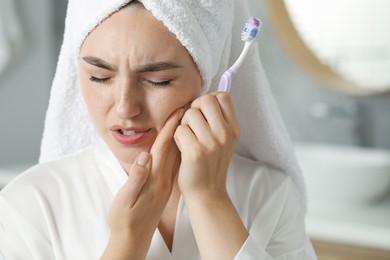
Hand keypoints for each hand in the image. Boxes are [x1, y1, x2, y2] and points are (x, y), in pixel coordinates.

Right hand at [101, 108, 182, 259]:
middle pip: (173, 148)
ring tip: (188, 120)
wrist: (133, 239)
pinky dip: (177, 150)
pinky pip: (173, 163)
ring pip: (175, 154)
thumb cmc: (124, 220)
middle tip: (188, 107)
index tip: (178, 110)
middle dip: (181, 127)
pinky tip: (181, 144)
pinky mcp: (163, 187)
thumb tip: (144, 157)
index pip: (163, 148)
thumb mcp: (125, 201)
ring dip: (182, 136)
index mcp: (153, 178)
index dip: (170, 128)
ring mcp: (165, 183)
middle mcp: (162, 178)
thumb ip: (135, 179)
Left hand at [174, 92, 239, 198]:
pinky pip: (179, 129)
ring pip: (189, 114)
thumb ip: (218, 119)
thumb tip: (207, 96)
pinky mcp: (195, 152)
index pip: (222, 96)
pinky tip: (183, 150)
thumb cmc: (210, 164)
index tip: (203, 113)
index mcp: (234, 129)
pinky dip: (177, 138)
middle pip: (205, 100)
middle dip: (194, 109)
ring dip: (183, 125)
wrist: (207, 193)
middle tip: (192, 125)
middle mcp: (226, 134)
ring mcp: (212, 143)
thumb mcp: (223, 141)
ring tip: (188, 140)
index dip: (209, 100)